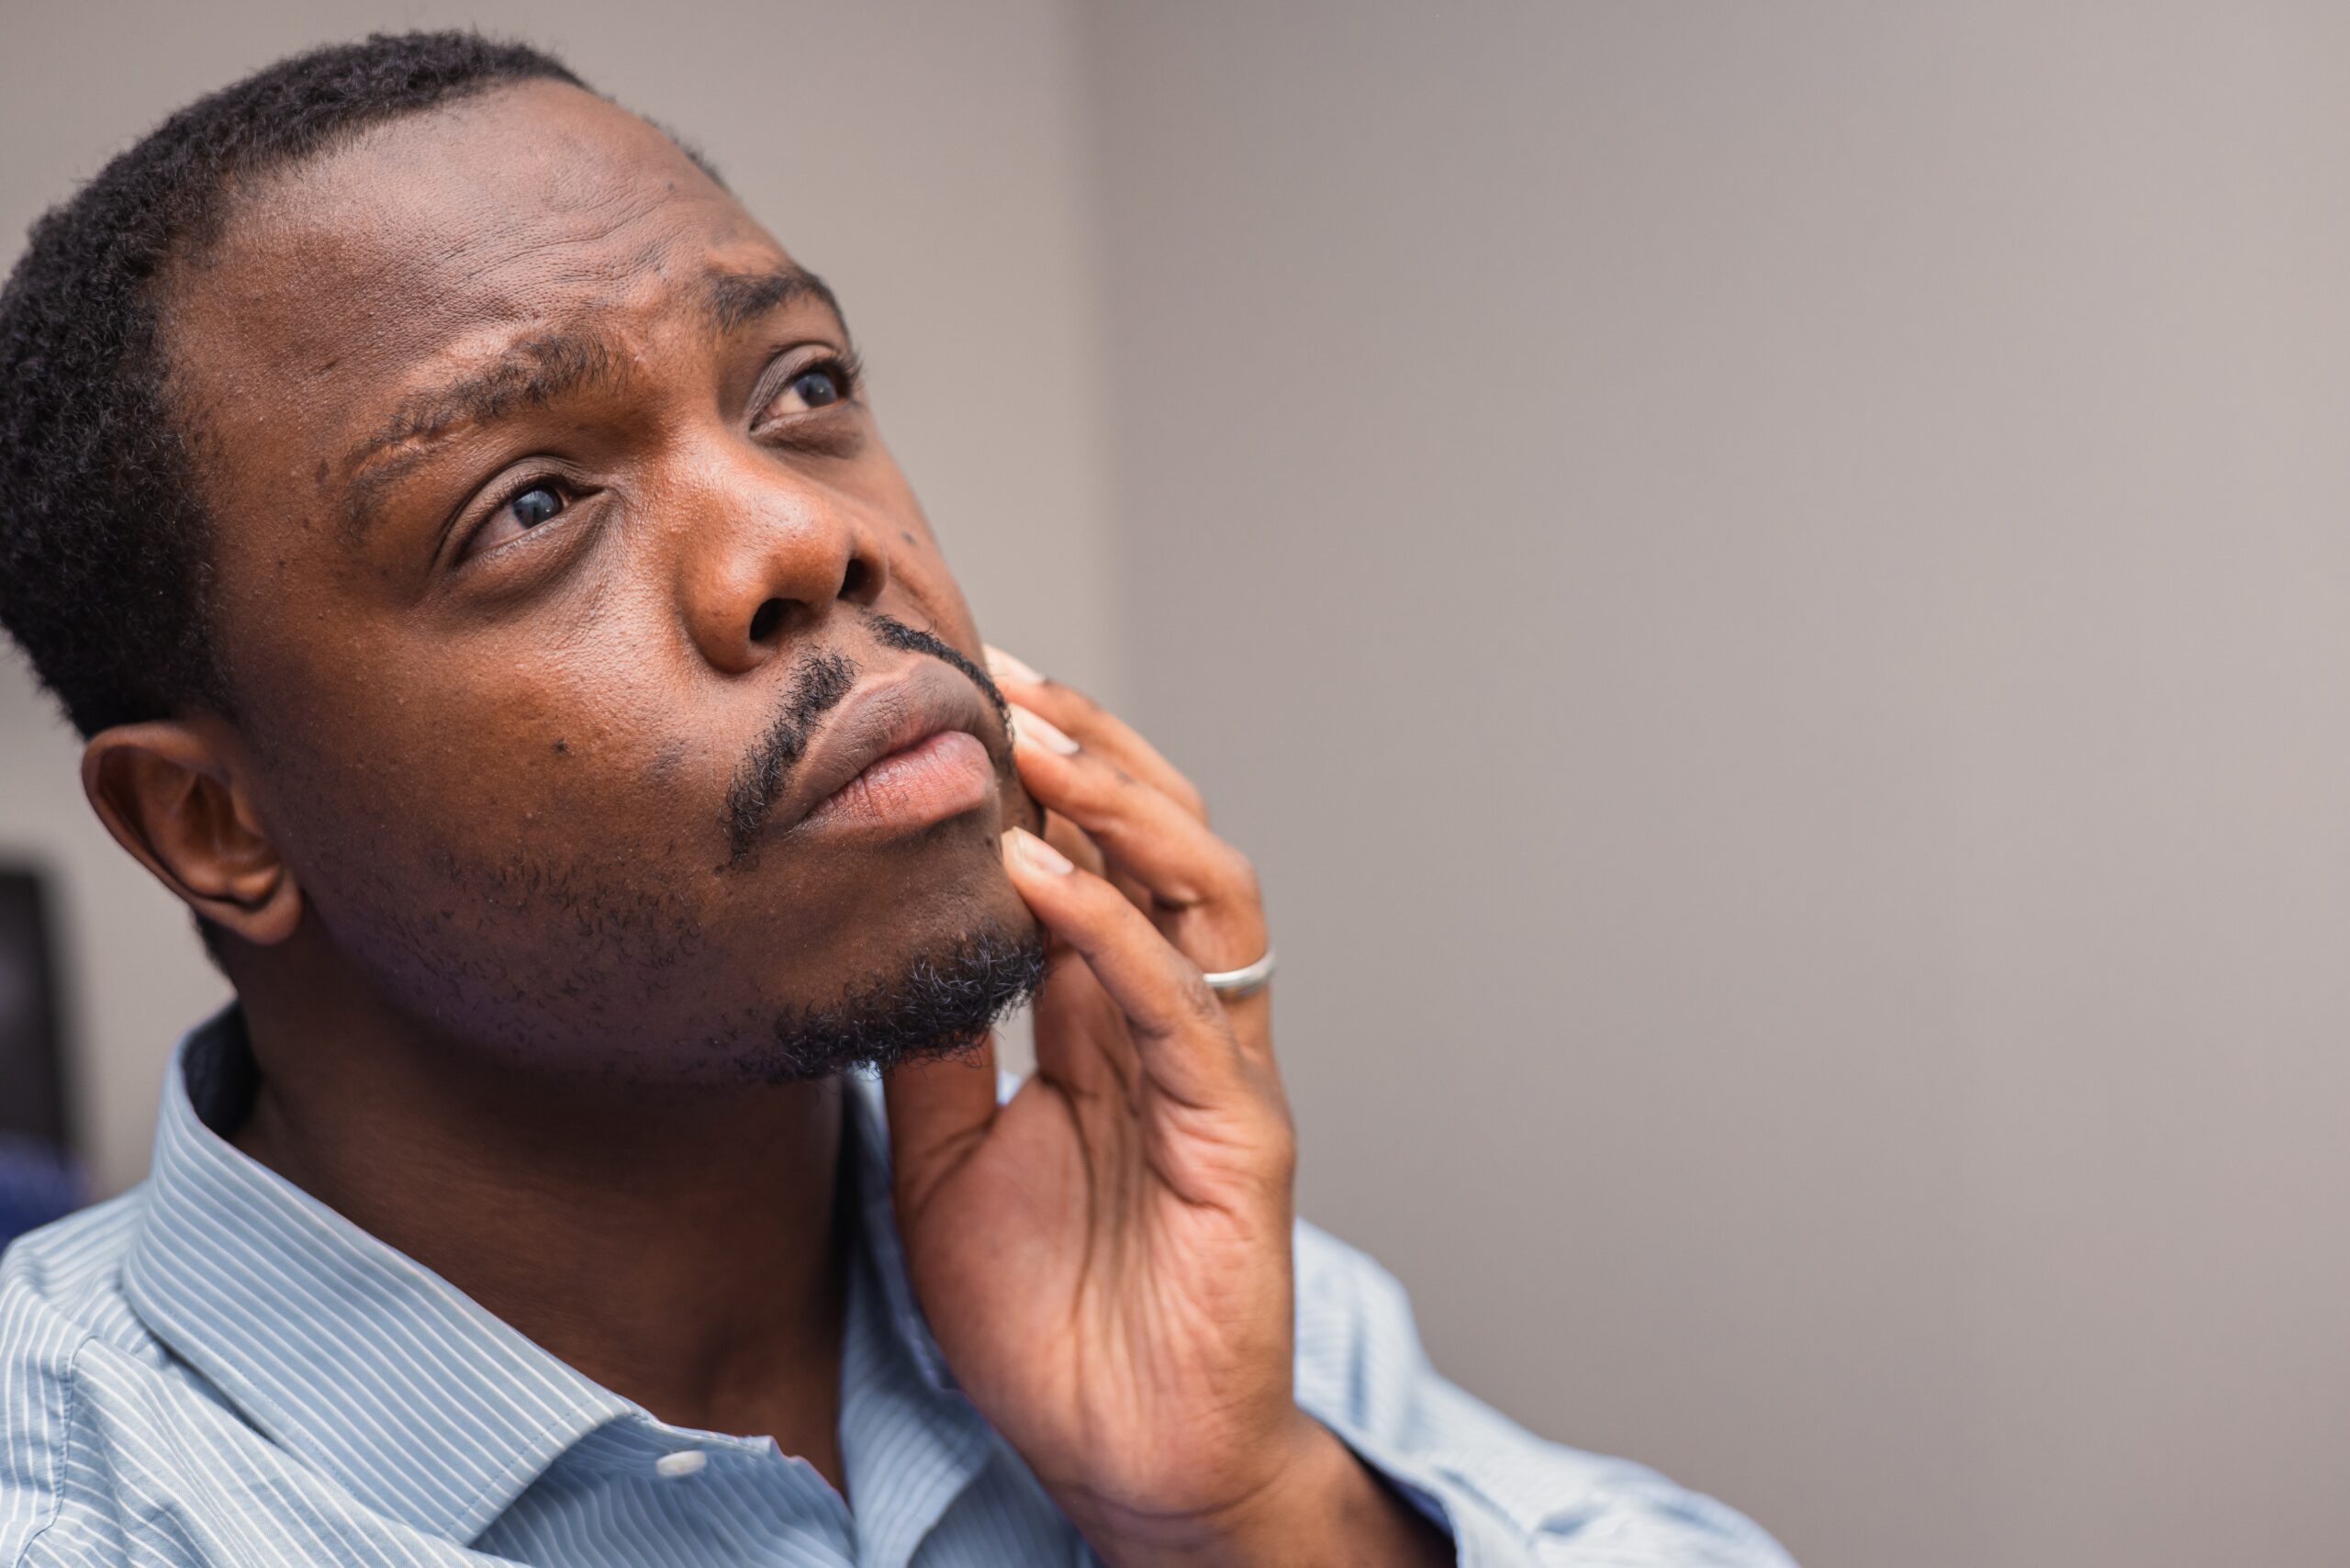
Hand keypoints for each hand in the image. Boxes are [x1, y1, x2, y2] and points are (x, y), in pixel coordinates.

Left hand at [881, 652, 1446, 1567]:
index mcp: (1112, 1026)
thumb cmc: (1047, 1325)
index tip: (955, 703)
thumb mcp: (948, 1165)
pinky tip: (1032, 873)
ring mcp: (1214, 1069)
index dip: (1039, 783)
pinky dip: (1105, 925)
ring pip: (1200, 889)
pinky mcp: (1238, 1130)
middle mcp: (1175, 1025)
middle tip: (1000, 679)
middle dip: (1091, 752)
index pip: (1095, 865)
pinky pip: (1176, 1001)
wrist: (1123, 1462)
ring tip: (1032, 737)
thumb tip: (884, 948)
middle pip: (1164, 844)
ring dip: (1118, 803)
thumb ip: (936, 1054)